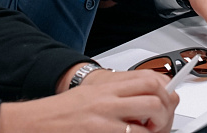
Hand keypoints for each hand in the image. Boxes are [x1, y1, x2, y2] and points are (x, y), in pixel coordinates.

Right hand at [1, 69, 176, 132]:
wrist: (34, 122)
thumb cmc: (62, 111)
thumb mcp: (93, 93)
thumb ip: (119, 92)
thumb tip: (150, 95)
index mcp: (108, 85)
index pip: (150, 78)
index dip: (167, 89)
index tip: (171, 98)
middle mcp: (108, 98)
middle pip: (154, 96)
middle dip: (165, 110)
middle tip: (161, 121)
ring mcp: (104, 117)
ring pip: (147, 117)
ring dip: (155, 128)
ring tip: (148, 132)